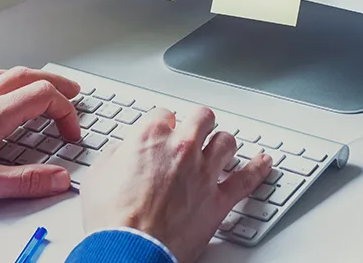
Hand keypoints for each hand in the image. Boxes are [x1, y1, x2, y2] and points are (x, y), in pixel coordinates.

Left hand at [0, 66, 81, 205]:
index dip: (66, 112)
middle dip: (57, 84)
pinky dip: (5, 78)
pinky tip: (1, 86)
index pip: (44, 97)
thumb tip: (58, 179)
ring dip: (33, 77)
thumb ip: (24, 181)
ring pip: (8, 73)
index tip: (70, 134)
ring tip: (44, 85)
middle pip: (30, 76)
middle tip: (74, 93)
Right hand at [82, 107, 271, 262]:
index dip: (163, 123)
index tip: (163, 131)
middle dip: (197, 122)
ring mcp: (203, 172)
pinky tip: (264, 162)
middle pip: (201, 117)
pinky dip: (258, 168)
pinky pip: (247, 179)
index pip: (164, 113)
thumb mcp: (99, 175)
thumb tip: (122, 152)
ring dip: (222, 143)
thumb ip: (116, 155)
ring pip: (226, 141)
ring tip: (220, 147)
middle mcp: (182, 148)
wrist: (130, 251)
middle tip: (194, 130)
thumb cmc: (112, 219)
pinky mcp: (218, 199)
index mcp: (151, 137)